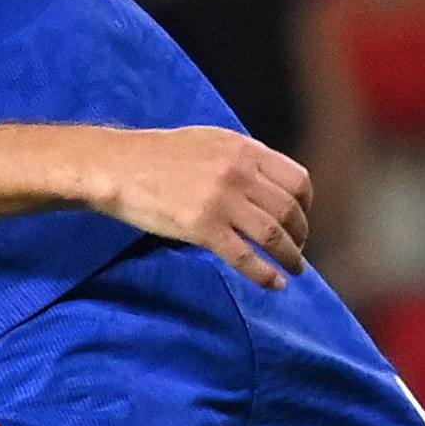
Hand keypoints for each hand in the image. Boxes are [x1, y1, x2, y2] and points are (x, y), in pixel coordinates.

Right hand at [81, 125, 312, 289]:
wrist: (118, 166)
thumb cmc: (159, 155)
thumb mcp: (210, 141)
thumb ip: (242, 159)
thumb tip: (268, 184)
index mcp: (245, 149)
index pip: (297, 180)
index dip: (306, 205)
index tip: (302, 220)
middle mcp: (240, 173)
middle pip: (289, 211)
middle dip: (300, 235)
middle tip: (298, 250)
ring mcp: (222, 201)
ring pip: (273, 236)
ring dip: (290, 257)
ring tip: (293, 270)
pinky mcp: (203, 228)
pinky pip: (245, 257)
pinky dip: (265, 274)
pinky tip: (275, 284)